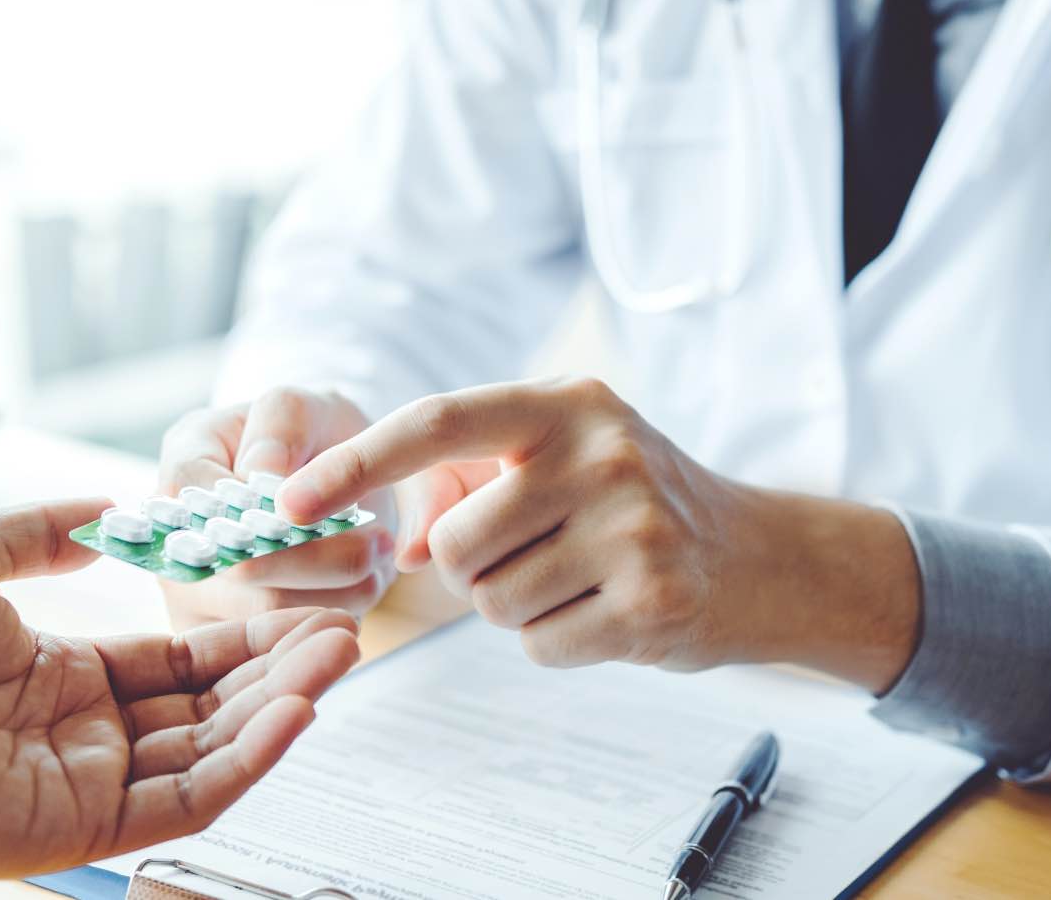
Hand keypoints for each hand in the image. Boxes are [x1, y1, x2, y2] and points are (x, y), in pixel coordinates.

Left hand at [0, 500, 359, 877]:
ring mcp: (80, 784)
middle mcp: (80, 733)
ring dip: (279, 708)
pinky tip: (294, 713)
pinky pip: (182, 799)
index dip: (243, 636)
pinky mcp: (73, 828)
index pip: (179, 661)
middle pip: (208, 707)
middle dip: (278, 670)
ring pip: (209, 752)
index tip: (301, 606)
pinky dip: (246, 762)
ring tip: (337, 657)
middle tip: (345, 632)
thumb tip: (111, 509)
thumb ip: (44, 529)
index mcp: (60, 674)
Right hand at [157, 388, 395, 627]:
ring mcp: (200, 597)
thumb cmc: (311, 434)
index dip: (265, 512)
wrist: (331, 477)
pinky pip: (287, 642)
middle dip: (317, 559)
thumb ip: (280, 425)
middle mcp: (176, 541)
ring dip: (337, 590)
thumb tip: (260, 477)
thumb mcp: (302, 405)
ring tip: (375, 559)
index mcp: (182, 471)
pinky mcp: (234, 636)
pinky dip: (336, 615)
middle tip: (376, 542)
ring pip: (271, 614)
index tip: (322, 506)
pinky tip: (362, 586)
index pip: (203, 502)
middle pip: (241, 572)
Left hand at [275, 377, 919, 688]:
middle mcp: (602, 453)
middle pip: (455, 545)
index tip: (286, 502)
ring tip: (581, 578)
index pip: (438, 422)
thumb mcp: (563, 463)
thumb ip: (473, 486)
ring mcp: (633, 527)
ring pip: (491, 603)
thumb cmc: (638, 504)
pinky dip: (557, 642)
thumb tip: (396, 547)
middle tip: (534, 556)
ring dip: (517, 606)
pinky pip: (538, 646)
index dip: (355, 463)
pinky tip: (608, 611)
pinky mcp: (651, 601)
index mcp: (568, 404)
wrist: (763, 559)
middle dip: (471, 569)